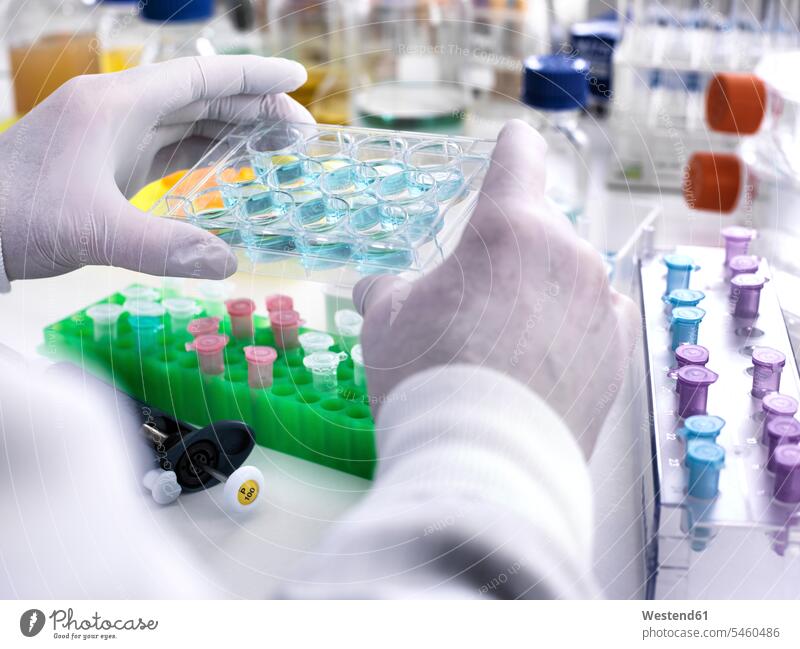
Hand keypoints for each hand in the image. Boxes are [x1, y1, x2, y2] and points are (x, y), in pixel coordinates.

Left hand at [0, 56, 311, 282]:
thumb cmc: (18, 218)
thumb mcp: (95, 231)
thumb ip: (166, 247)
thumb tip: (230, 264)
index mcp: (114, 105)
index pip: (199, 77)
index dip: (253, 76)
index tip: (298, 77)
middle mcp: (116, 110)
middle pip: (200, 96)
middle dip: (255, 108)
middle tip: (302, 131)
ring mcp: (112, 136)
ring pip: (187, 121)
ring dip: (234, 131)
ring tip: (279, 148)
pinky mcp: (110, 163)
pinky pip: (170, 148)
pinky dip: (207, 155)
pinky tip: (233, 169)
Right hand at [353, 120, 639, 455]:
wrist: (484, 460)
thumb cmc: (428, 375)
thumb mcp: (386, 322)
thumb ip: (385, 290)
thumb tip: (374, 288)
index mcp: (510, 228)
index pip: (518, 158)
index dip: (511, 148)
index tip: (514, 143)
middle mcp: (568, 254)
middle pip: (539, 233)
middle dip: (509, 257)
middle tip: (474, 306)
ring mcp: (601, 303)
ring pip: (567, 279)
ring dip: (540, 296)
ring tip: (504, 349)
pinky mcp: (619, 351)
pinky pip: (594, 321)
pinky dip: (571, 331)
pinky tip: (541, 366)